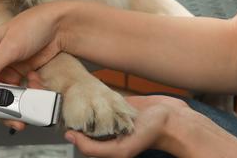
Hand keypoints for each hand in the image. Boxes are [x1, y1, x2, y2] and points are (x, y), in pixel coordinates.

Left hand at [64, 96, 189, 157]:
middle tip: (69, 98)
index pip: (81, 137)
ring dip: (87, 100)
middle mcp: (108, 131)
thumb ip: (94, 148)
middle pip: (85, 121)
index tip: (64, 114)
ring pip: (94, 108)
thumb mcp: (120, 150)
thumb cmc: (150, 136)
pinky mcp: (122, 104)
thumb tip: (69, 136)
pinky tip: (94, 86)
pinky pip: (106, 97)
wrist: (172, 119)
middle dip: (78, 111)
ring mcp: (115, 116)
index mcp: (106, 145)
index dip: (71, 127)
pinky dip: (100, 92)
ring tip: (78, 90)